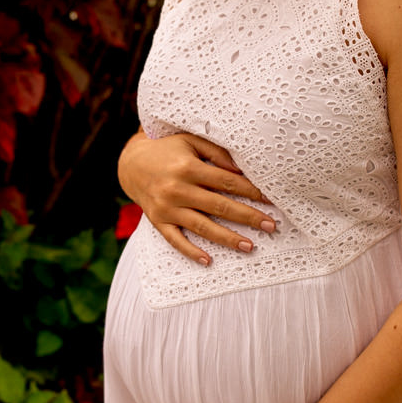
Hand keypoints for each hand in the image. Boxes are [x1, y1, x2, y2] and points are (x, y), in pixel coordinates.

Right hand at [118, 130, 274, 264]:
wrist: (130, 163)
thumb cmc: (167, 149)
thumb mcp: (190, 141)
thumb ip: (217, 152)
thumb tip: (241, 170)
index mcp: (188, 167)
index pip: (227, 182)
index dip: (250, 191)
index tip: (270, 200)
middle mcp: (177, 189)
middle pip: (220, 206)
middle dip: (248, 217)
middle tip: (271, 226)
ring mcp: (166, 208)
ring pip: (202, 226)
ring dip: (227, 238)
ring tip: (250, 246)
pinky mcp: (158, 221)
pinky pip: (175, 240)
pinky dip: (191, 251)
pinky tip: (209, 261)